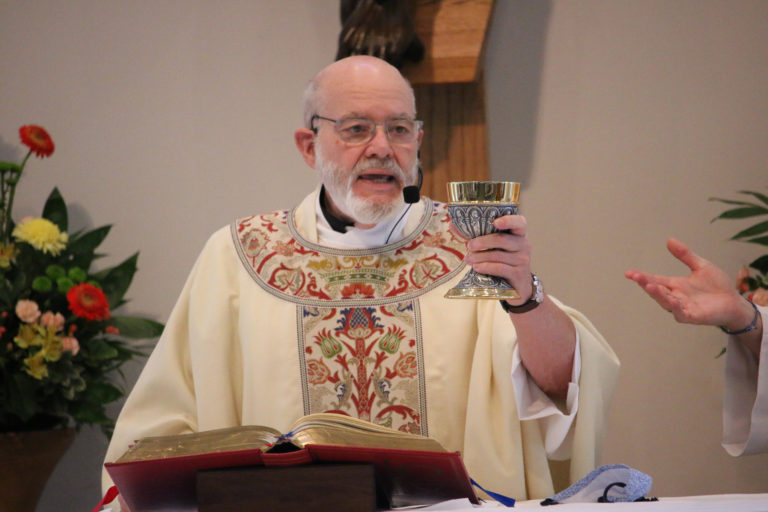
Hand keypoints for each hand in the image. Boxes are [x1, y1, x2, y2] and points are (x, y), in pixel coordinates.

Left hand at [462, 214, 532, 303]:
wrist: (518, 287)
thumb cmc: (504, 261)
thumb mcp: (495, 248)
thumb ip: (477, 236)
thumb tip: (453, 225)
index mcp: (518, 234)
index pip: (519, 222)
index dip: (508, 220)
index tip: (495, 222)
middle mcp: (523, 244)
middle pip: (502, 239)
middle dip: (483, 242)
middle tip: (468, 245)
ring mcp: (522, 260)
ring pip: (498, 255)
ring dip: (480, 257)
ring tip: (468, 259)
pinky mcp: (518, 273)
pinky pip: (500, 268)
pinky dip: (486, 267)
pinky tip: (476, 267)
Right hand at [625, 238, 750, 329]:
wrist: (735, 302)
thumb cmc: (717, 286)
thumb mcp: (701, 266)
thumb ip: (685, 255)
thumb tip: (669, 240)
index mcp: (675, 285)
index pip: (655, 280)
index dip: (642, 277)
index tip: (628, 273)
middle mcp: (675, 297)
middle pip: (657, 291)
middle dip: (646, 284)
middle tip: (636, 277)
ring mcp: (683, 307)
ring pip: (666, 302)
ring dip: (658, 295)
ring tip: (650, 286)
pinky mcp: (693, 316)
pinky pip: (681, 313)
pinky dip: (676, 308)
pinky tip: (673, 301)